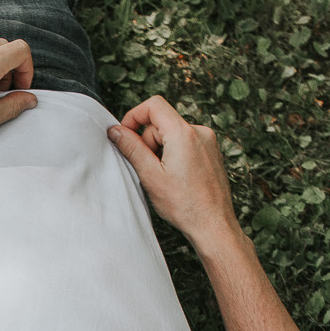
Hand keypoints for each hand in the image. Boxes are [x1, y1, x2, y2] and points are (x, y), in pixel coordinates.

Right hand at [106, 96, 240, 249]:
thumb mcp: (150, 176)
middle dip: (148, 142)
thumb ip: (132, 149)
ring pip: (173, 134)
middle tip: (147, 170)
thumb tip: (115, 131)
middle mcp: (200, 132)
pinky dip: (174, 155)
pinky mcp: (212, 151)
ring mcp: (208, 141)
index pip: (154, 105)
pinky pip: (186, 143)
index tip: (125, 136)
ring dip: (161, 150)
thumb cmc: (184, 205)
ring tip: (164, 178)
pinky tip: (176, 178)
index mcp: (184, 133)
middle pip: (162, 122)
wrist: (213, 225)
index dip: (134, 116)